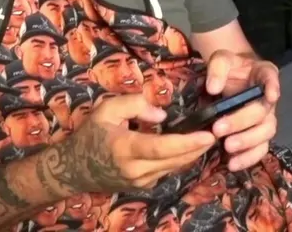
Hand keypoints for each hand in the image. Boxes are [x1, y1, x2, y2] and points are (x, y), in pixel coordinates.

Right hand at [52, 93, 214, 192]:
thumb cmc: (91, 134)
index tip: (208, 135)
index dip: (188, 143)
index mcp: (125, 148)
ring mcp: (140, 181)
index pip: (163, 148)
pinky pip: (167, 171)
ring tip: (209, 138)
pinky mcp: (142, 186)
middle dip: (198, 148)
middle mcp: (135, 169)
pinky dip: (181, 159)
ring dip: (193, 154)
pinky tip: (191, 148)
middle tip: (218, 132)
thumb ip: (136, 105)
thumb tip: (163, 116)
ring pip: (174, 168)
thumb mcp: (107, 109)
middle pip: (175, 160)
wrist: (74, 168)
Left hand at [204, 50, 280, 170]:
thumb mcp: (221, 59)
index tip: (271, 95)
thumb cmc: (229, 68)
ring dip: (248, 142)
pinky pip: (260, 149)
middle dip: (242, 122)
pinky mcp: (258, 136)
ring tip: (227, 147)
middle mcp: (268, 98)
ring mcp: (265, 118)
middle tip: (219, 129)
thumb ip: (217, 68)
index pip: (271, 77)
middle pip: (263, 112)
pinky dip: (248, 158)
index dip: (273, 87)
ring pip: (266, 133)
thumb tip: (213, 87)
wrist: (229, 79)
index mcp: (263, 74)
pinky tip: (232, 164)